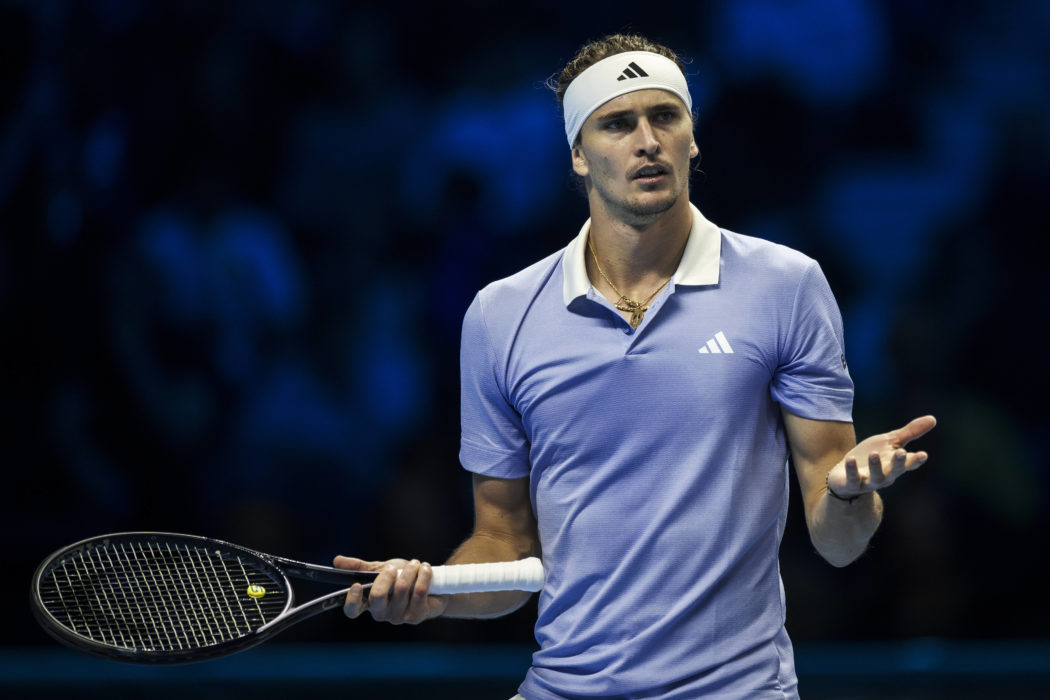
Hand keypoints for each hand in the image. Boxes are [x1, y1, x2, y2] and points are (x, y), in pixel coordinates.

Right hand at [332, 556, 447, 624]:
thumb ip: (360, 567)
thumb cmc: (402, 579)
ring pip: (401, 589)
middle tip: (393, 567)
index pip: (352, 610)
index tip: (356, 585)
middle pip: (377, 596)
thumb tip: (336, 560)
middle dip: (386, 576)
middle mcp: (381, 613)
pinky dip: (423, 575)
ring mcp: (398, 617)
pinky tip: (425, 569)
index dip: (352, 601)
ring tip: (415, 564)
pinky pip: (419, 591)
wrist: (432, 587)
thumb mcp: (381, 570)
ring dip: (409, 570)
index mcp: (369, 602)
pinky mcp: (416, 616)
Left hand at [826, 415, 935, 499]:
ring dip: (875, 466)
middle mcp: (885, 475)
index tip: (923, 455)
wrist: (846, 475)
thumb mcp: (889, 442)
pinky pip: (852, 478)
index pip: (909, 463)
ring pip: (876, 477)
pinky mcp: (852, 483)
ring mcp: (869, 481)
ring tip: (874, 454)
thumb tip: (933, 418)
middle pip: (895, 471)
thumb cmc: (872, 456)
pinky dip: (852, 470)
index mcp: (896, 464)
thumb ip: (910, 432)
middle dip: (898, 463)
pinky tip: (851, 459)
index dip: (916, 460)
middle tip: (901, 452)